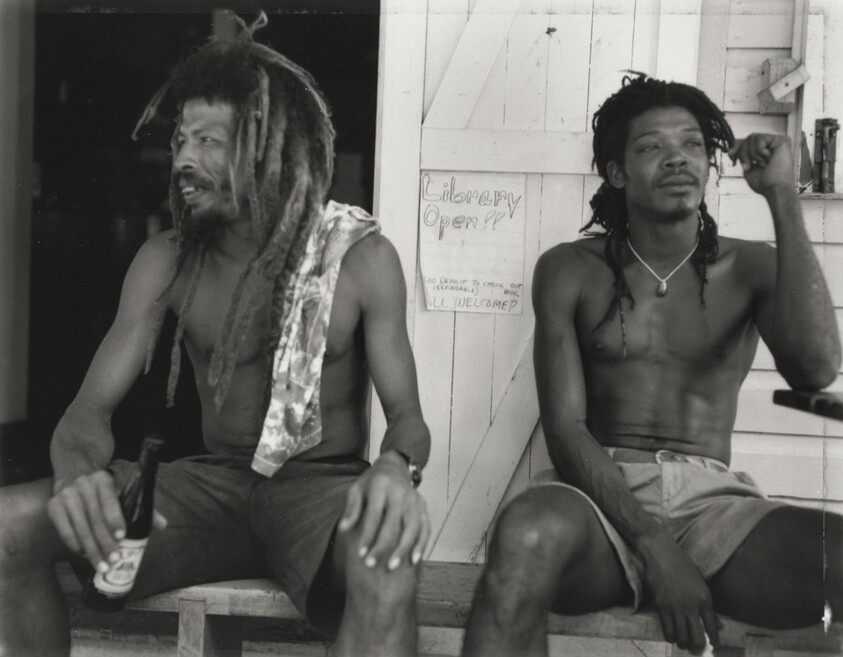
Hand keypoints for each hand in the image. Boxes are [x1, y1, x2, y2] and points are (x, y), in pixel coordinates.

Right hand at [47, 471, 166, 572]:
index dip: (115, 519)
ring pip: (80, 528)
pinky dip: (75, 545)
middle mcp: (83, 485)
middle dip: (105, 542)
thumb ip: (143, 507)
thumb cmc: (106, 490)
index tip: (121, 537)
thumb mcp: (124, 491)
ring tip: (102, 565)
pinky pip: (64, 530)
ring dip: (91, 549)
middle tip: (114, 560)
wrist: (74, 474)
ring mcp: (66, 495)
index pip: (109, 500)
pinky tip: (84, 555)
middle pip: (95, 518)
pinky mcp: (53, 506)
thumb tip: (163, 525)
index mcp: (103, 479)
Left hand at [338, 451, 429, 570]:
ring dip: (403, 549)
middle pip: (393, 524)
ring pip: (412, 528)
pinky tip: (414, 560)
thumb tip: (343, 529)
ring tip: (392, 567)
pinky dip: (421, 544)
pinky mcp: (423, 507)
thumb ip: (351, 508)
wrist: (393, 468)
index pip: (374, 515)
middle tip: (371, 564)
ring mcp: (414, 500)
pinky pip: (425, 527)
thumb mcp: (357, 489)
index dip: (368, 535)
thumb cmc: (371, 484)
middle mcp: (401, 492)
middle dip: (382, 546)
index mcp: (381, 486)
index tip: (360, 554)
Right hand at [638, 531, 721, 653]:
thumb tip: (718, 625)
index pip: (712, 628)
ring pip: (681, 637)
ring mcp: (676, 607)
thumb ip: (708, 606)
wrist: (660, 552)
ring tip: (683, 643)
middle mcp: (692, 605)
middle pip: (697, 638)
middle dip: (697, 648)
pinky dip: (670, 637)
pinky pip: (667, 630)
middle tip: (696, 650)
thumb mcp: (700, 583)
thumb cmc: (681, 565)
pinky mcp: (661, 606)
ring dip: (683, 644)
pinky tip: (671, 635)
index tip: (714, 647)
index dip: (714, 641)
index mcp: (705, 598)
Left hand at [729, 134, 793, 195]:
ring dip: (752, 155)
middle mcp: (773, 144)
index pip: (748, 140)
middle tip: (749, 166)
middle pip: (748, 138)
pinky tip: (769, 160)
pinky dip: (759, 152)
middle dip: (743, 153)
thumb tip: (734, 146)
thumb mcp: (748, 166)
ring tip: (763, 164)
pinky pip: (759, 139)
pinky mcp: (782, 140)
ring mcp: (778, 141)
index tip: (731, 155)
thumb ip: (742, 154)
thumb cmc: (765, 183)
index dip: (738, 146)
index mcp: (767, 150)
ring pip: (752, 137)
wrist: (774, 189)